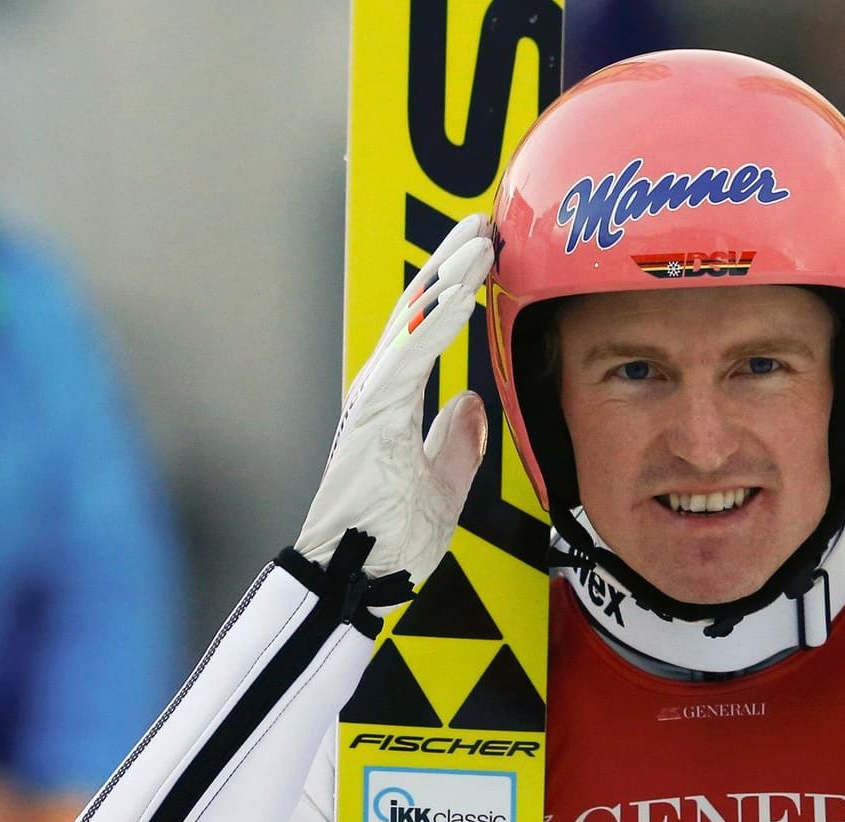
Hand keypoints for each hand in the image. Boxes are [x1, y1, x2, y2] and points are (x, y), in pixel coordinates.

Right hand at [295, 215, 493, 580]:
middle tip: (485, 221)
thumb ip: (456, 442)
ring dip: (449, 277)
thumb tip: (471, 402)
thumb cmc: (391, 539)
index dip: (456, 286)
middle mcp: (381, 389)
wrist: (358, 578)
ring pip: (414, 322)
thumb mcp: (444, 484)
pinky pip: (411, 359)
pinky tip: (462, 293)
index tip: (487, 251)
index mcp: (396, 401)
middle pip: (419, 309)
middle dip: (452, 261)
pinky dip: (437, 323)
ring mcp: (374, 399)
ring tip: (481, 239)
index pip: (429, 328)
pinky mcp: (374, 416)